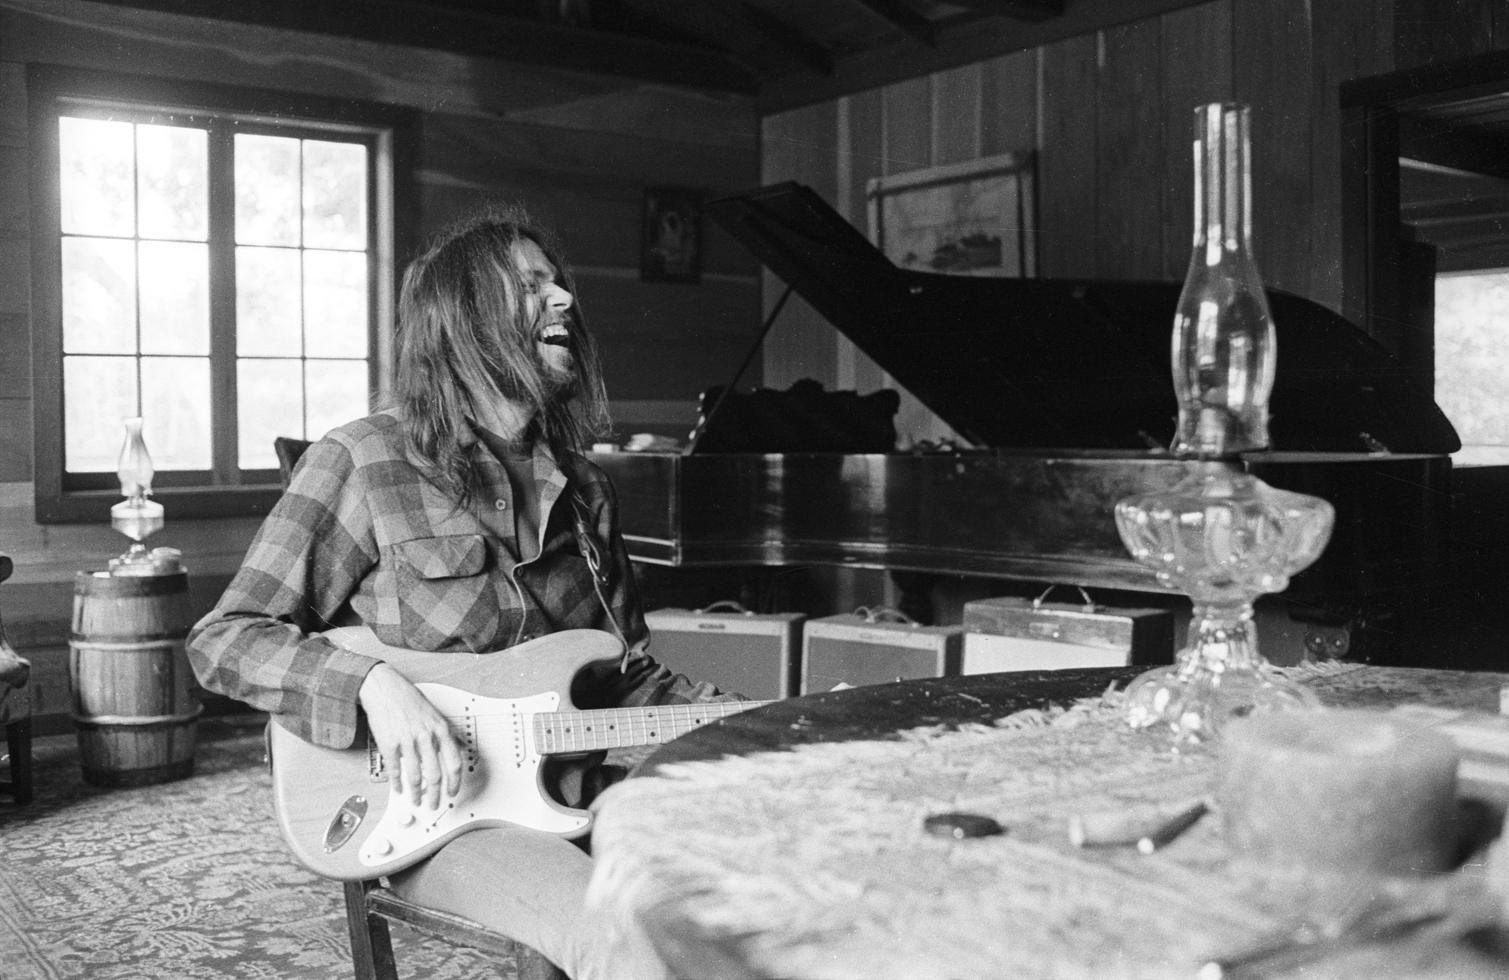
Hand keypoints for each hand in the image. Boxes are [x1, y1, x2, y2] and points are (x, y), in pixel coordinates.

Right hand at [357, 662, 463, 810]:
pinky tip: (399, 788)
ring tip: (415, 800)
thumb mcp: (435, 715)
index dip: (455, 782)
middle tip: (434, 804)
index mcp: (440, 729)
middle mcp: (426, 736)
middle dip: (436, 794)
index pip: (454, 762)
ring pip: (415, 776)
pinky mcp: (389, 743)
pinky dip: (397, 783)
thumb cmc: (410, 701)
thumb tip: (457, 751)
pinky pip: (395, 769)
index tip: (452, 792)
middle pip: (435, 774)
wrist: (386, 689)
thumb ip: (444, 735)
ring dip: (416, 793)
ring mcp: (407, 740)